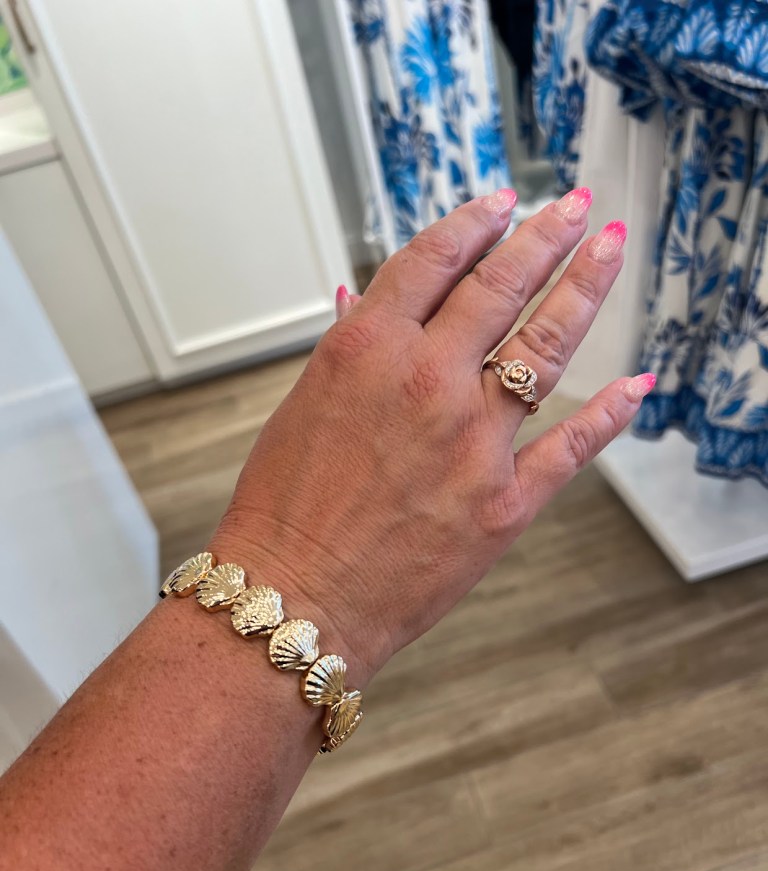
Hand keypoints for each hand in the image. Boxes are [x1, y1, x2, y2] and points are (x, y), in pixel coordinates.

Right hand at [212, 190, 652, 683]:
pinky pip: (570, 445)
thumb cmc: (284, 508)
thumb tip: (359, 298)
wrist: (295, 596)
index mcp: (367, 349)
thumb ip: (346, 349)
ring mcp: (473, 439)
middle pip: (500, 286)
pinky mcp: (505, 500)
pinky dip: (610, 413)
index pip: (435, 261)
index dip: (476, 223)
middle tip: (577, 206)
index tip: (505, 202)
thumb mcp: (302, 408)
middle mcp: (427, 380)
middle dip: (546, 236)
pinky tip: (637, 384)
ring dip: (584, 288)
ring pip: (545, 345)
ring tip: (610, 249)